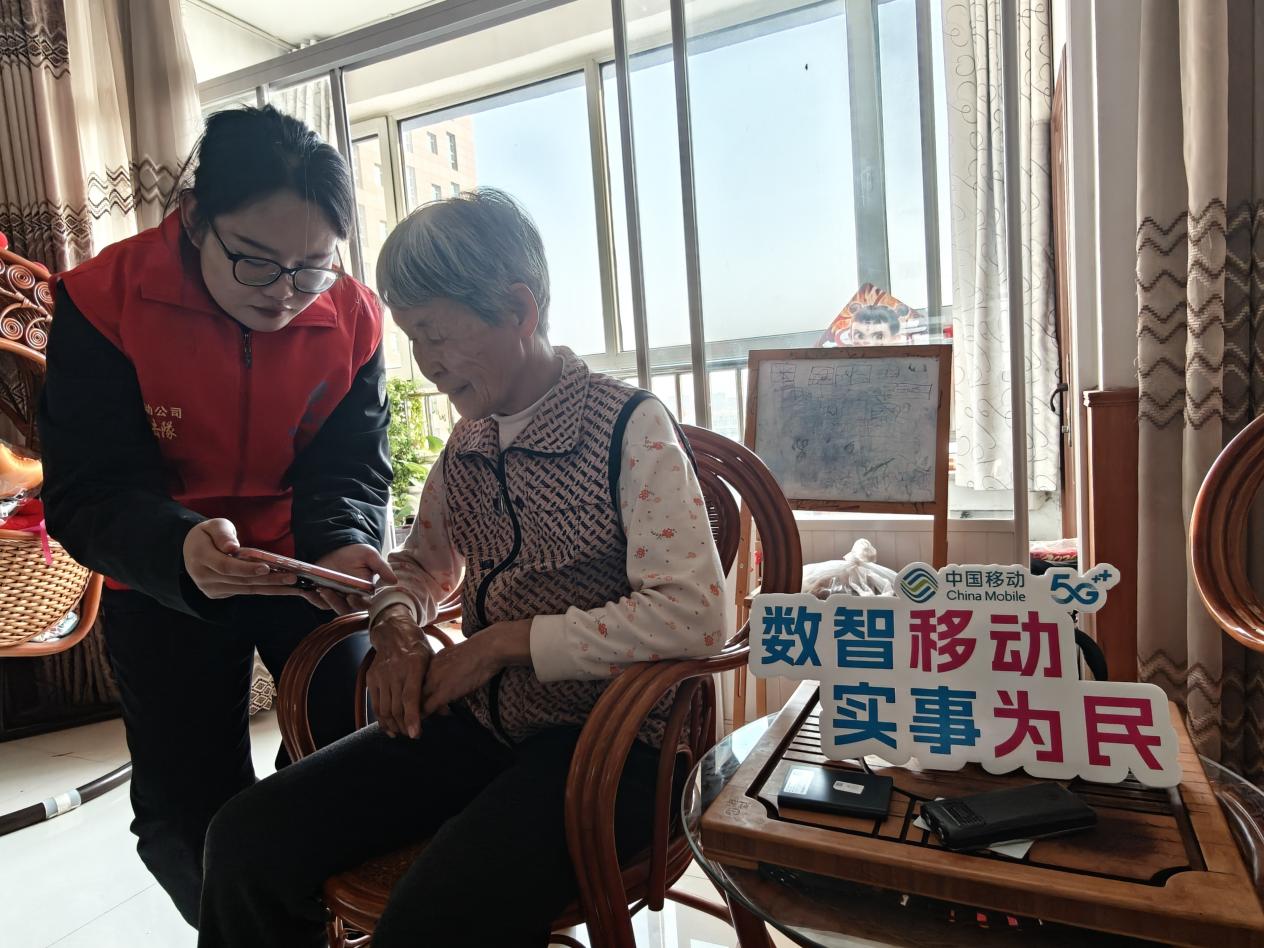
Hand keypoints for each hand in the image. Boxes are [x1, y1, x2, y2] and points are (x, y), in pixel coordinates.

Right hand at [183, 519, 298, 599]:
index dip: (247, 568)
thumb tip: (232, 548)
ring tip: (293, 586)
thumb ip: (223, 534)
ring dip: (271, 588)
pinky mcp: (218, 594)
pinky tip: (281, 588)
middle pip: (240, 580)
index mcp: (201, 557)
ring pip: (245, 589)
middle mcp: (203, 577)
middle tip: (292, 578)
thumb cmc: (208, 534)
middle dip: (268, 580)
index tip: (266, 567)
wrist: (191, 550)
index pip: (226, 567)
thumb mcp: (214, 525)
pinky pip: (244, 591)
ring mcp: (210, 588)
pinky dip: (263, 589)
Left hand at [307, 544, 397, 613]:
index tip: (352, 596)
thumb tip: (394, 581)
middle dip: (338, 603)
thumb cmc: (355, 553)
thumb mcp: (370, 556)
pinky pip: (319, 603)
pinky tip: (309, 591)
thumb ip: (382, 568)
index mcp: (365, 591)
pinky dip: (313, 599)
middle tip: (330, 591)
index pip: (365, 604)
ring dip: (327, 601)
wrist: (337, 546)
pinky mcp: (324, 595)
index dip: (359, 603)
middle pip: (347, 609)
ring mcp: (338, 597)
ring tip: (322, 588)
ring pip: (333, 607)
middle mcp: (352, 597)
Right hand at [368, 604, 431, 737]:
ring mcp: (381, 675)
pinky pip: (375, 704)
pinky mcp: (371, 678)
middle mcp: (395, 671)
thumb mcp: (432, 661)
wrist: (393, 632)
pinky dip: (381, 719)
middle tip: (412, 735)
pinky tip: (388, 727)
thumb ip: (436, 687)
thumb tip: (445, 712)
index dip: (413, 718)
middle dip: (405, 726)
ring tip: (402, 733)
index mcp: (413, 665)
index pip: (411, 697)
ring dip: (393, 725)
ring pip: (385, 709)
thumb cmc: (417, 648)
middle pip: (397, 707)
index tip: (415, 735)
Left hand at [421, 619, 531, 717]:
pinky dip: (422, 718)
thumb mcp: (459, 657)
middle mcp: (429, 670)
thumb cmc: (481, 651)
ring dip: (414, 713)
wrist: (487, 648)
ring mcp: (435, 681)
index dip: (417, 693)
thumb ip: (451, 667)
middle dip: (411, 704)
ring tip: (413, 724)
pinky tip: (421, 726)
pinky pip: (427, 708)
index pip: (417, 680)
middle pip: (413, 691)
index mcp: (433, 660)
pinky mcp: (443, 692)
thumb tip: (454, 679)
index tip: (417, 703)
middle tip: (410, 717)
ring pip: (416, 701)